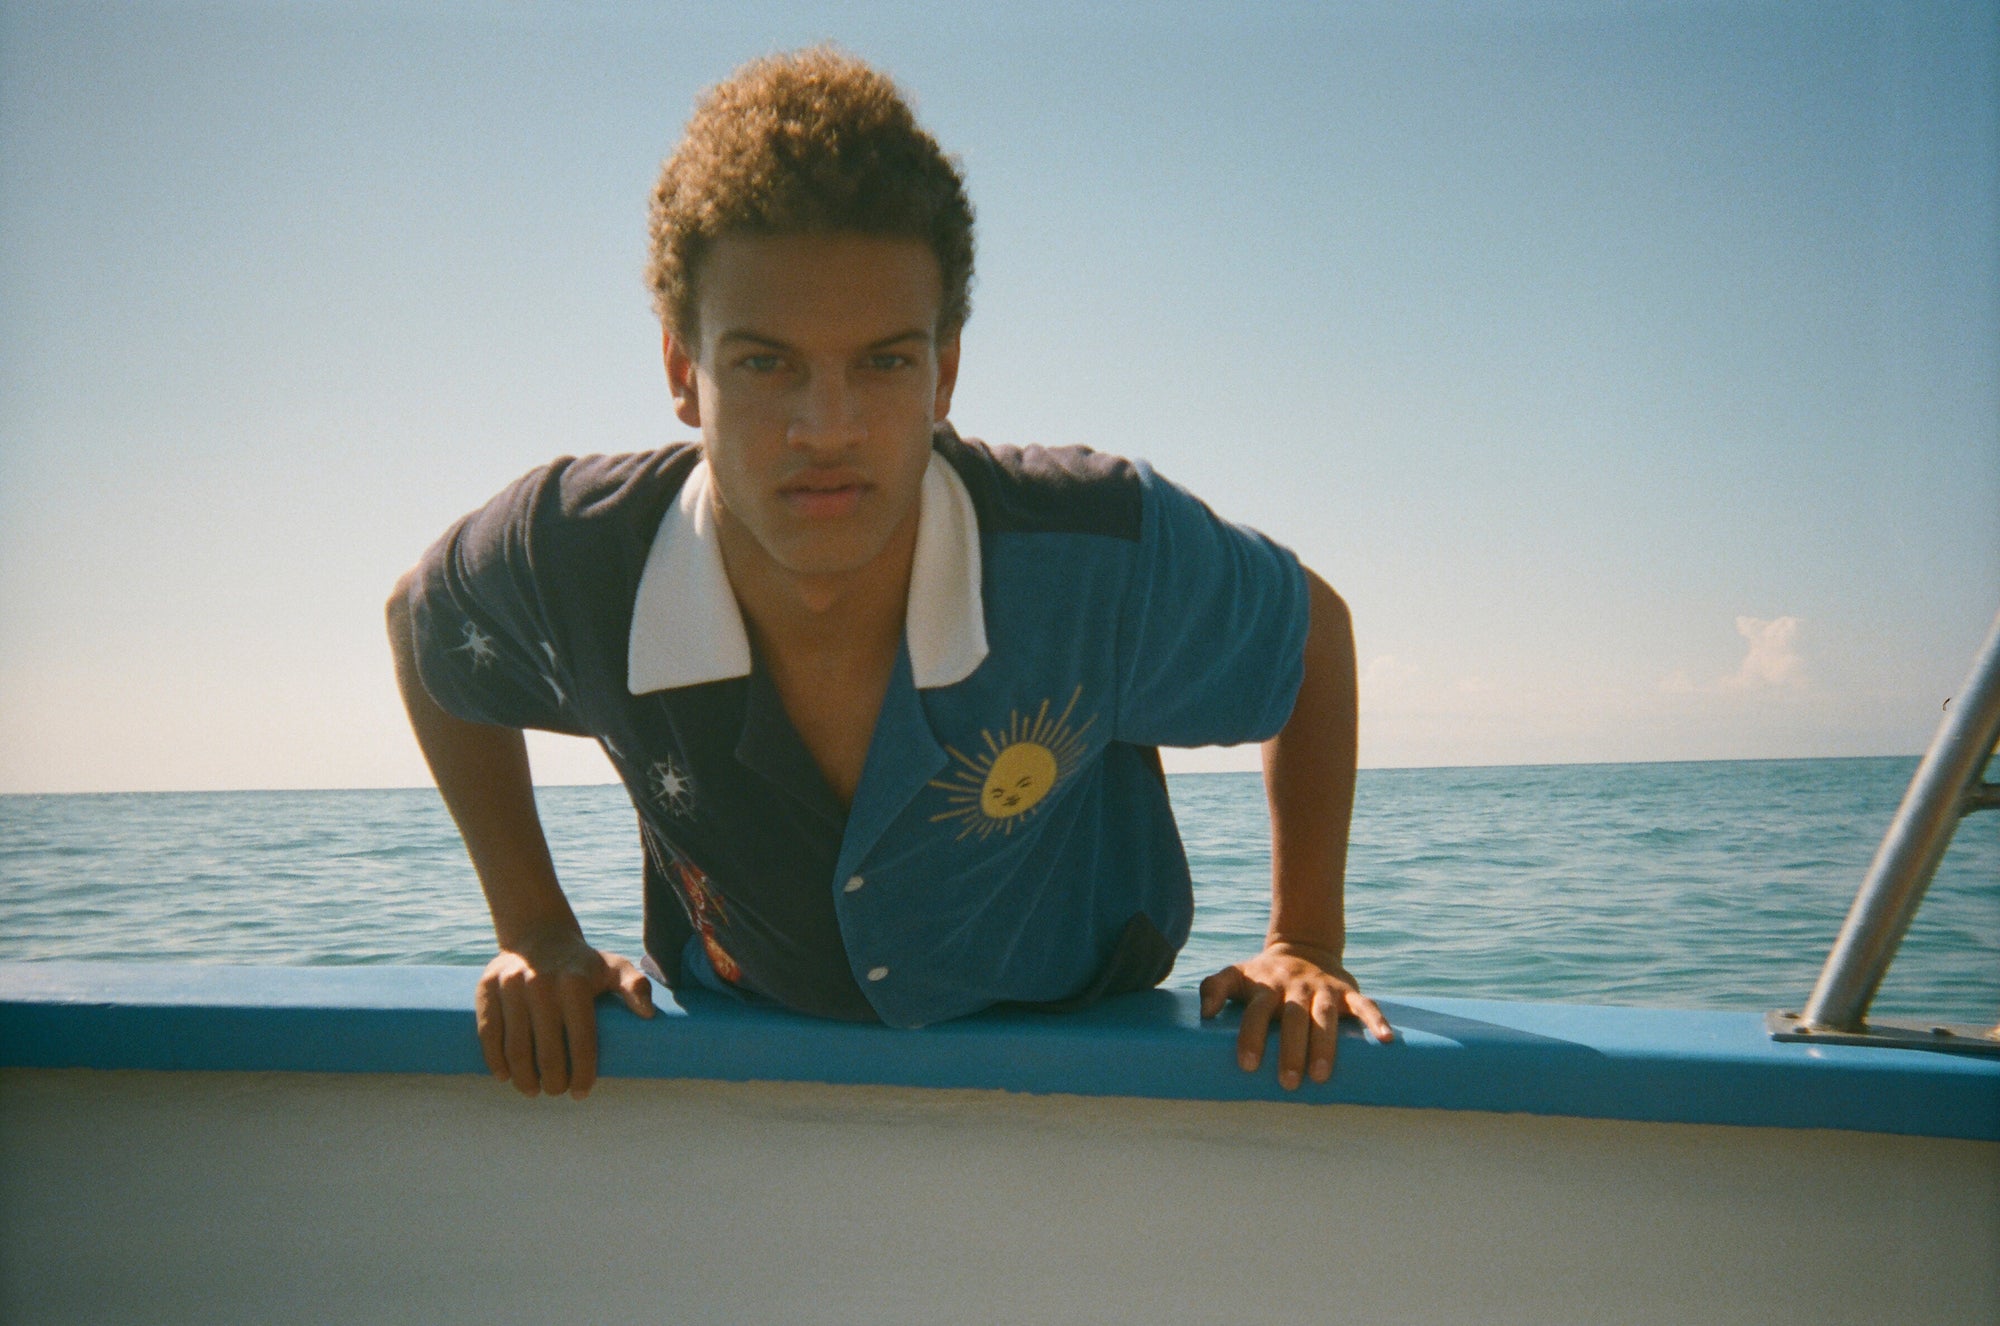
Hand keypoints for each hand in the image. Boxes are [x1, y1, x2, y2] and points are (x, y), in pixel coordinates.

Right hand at [475, 929, 654, 1098]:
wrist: (539, 936)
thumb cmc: (582, 964)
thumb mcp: (613, 968)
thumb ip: (635, 986)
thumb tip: (648, 1014)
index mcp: (575, 982)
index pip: (581, 1039)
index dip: (582, 1072)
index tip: (581, 1092)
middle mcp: (541, 983)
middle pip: (546, 1049)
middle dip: (553, 1081)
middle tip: (556, 1091)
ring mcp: (510, 985)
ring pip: (515, 1047)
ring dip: (524, 1077)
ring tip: (533, 1090)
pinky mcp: (487, 988)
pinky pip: (488, 1033)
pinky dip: (495, 1060)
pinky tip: (506, 1076)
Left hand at [1199, 942, 1391, 1088]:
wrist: (1304, 946)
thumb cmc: (1264, 975)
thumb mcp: (1236, 974)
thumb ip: (1215, 987)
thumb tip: (1204, 1011)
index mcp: (1266, 987)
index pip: (1257, 1011)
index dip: (1251, 1036)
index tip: (1248, 1065)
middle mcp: (1295, 987)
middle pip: (1293, 1018)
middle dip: (1290, 1049)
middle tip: (1288, 1082)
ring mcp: (1323, 988)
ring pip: (1325, 1016)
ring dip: (1325, 1044)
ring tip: (1322, 1075)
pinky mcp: (1347, 991)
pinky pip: (1365, 1004)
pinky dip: (1376, 1019)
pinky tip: (1386, 1039)